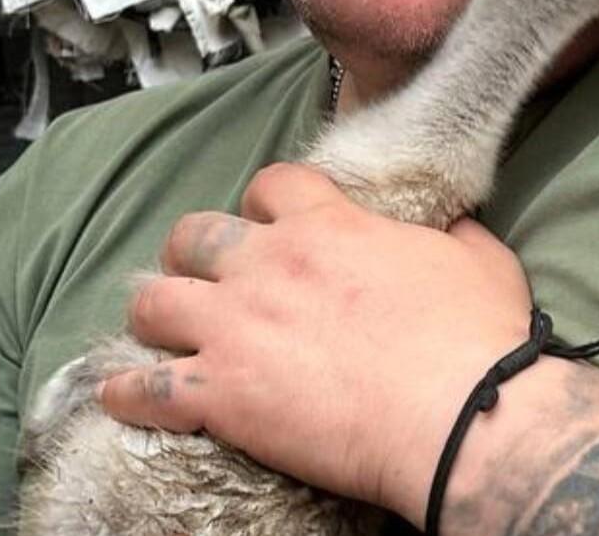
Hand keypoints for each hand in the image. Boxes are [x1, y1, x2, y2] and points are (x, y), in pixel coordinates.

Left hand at [98, 162, 532, 523]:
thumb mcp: (481, 260)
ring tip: (158, 327)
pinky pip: (147, 389)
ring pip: (155, 301)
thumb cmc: (476, 340)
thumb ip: (457, 234)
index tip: (268, 223)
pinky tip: (117, 395)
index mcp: (329, 226)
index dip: (263, 203)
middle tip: (203, 276)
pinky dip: (127, 393)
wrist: (460, 415)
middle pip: (194, 235)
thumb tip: (457, 227)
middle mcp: (269, 264)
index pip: (270, 184)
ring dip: (154, 312)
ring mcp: (237, 327)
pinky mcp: (222, 393)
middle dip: (192, 252)